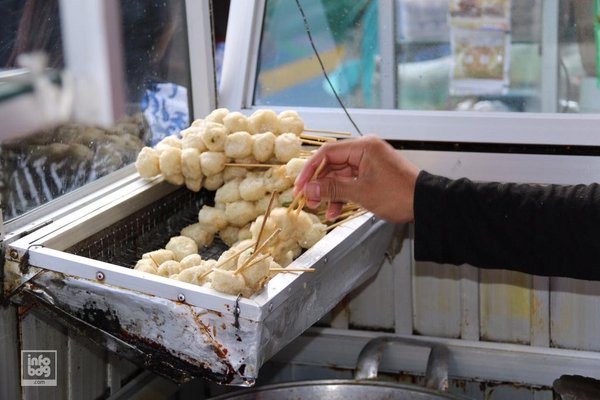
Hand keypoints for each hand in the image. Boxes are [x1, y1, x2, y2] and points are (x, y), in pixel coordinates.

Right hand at [294, 135, 419, 222]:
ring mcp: (369, 162)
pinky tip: (334, 209)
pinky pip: (350, 182)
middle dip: (319, 183)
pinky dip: (342, 195)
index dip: (310, 169)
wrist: (425, 204)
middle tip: (308, 199)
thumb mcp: (360, 193)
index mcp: (363, 147)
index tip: (300, 185)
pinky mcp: (372, 174)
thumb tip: (308, 188)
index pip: (327, 152)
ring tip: (320, 207)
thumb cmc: (399, 195)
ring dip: (329, 192)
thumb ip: (332, 189)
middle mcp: (365, 150)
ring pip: (340, 175)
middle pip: (332, 164)